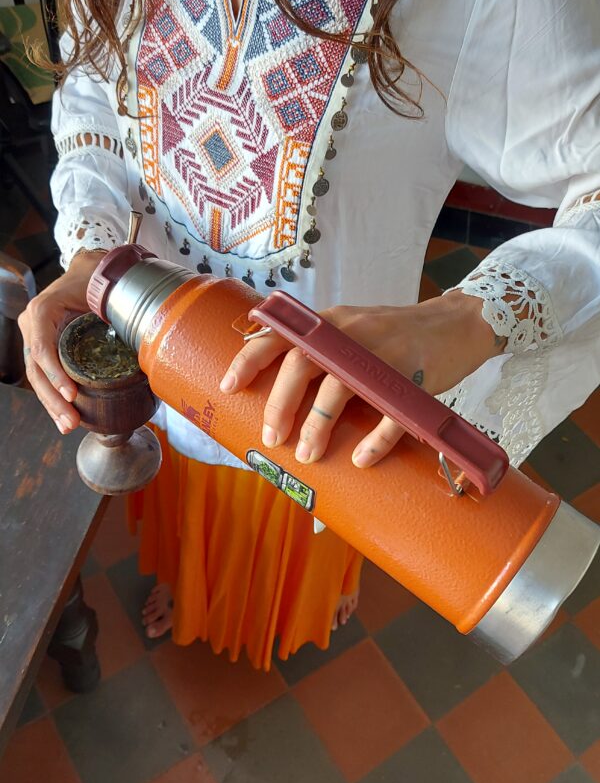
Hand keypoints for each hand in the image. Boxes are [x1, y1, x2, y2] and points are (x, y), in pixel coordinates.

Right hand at [17, 250, 106, 433]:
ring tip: (68, 425)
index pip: (42, 349)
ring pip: (37, 376)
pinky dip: (54, 396)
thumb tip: (143, 346)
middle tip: (71, 421)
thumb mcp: (105, 294)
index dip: (56, 375)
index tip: (71, 395)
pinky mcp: (43, 346)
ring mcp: (35, 335)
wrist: (92, 269)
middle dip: (53, 399)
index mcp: (43, 310)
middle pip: (36, 368)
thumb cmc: (100, 280)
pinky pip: (45, 374)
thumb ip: (117, 315)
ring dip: (52, 404)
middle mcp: (33, 323)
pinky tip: (63, 417)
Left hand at [219, 290, 504, 467]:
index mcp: (330, 322)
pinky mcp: (414, 379)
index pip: (281, 333)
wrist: (454, 325)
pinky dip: (374, 441)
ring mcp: (383, 354)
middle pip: (303, 364)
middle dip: (280, 403)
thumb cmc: (394, 335)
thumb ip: (319, 349)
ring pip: (339, 389)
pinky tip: (362, 460)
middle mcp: (351, 332)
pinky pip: (390, 415)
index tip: (228, 386)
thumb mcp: (350, 329)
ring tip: (308, 455)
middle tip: (272, 437)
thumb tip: (276, 388)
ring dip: (317, 426)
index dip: (250, 358)